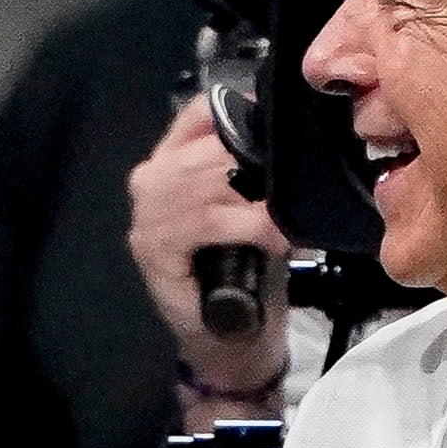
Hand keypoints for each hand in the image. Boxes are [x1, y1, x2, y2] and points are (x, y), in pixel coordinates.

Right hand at [128, 95, 288, 402]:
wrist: (227, 335)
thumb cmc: (244, 266)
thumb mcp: (251, 204)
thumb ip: (254, 166)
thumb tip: (294, 134)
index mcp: (171, 159)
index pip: (200, 112)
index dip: (242, 112)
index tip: (282, 126)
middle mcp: (151, 179)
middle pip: (208, 148)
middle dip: (257, 164)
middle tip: (299, 184)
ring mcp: (147, 214)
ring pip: (209, 183)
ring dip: (259, 199)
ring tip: (289, 218)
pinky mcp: (153, 247)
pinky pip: (207, 220)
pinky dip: (249, 225)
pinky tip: (274, 237)